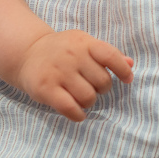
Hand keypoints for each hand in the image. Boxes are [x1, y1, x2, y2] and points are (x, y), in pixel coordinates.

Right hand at [16, 30, 134, 120]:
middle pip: (102, 82)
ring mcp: (58, 72)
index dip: (123, 70)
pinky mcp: (46, 88)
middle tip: (91, 86)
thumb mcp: (85, 45)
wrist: (28, 53)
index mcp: (84, 43)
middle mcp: (72, 56)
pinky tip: (77, 112)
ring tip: (81, 97)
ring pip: (88, 98)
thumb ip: (108, 54)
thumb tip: (130, 64)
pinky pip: (70, 108)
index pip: (110, 56)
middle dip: (101, 89)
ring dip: (89, 103)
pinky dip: (78, 115)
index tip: (127, 79)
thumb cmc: (63, 51)